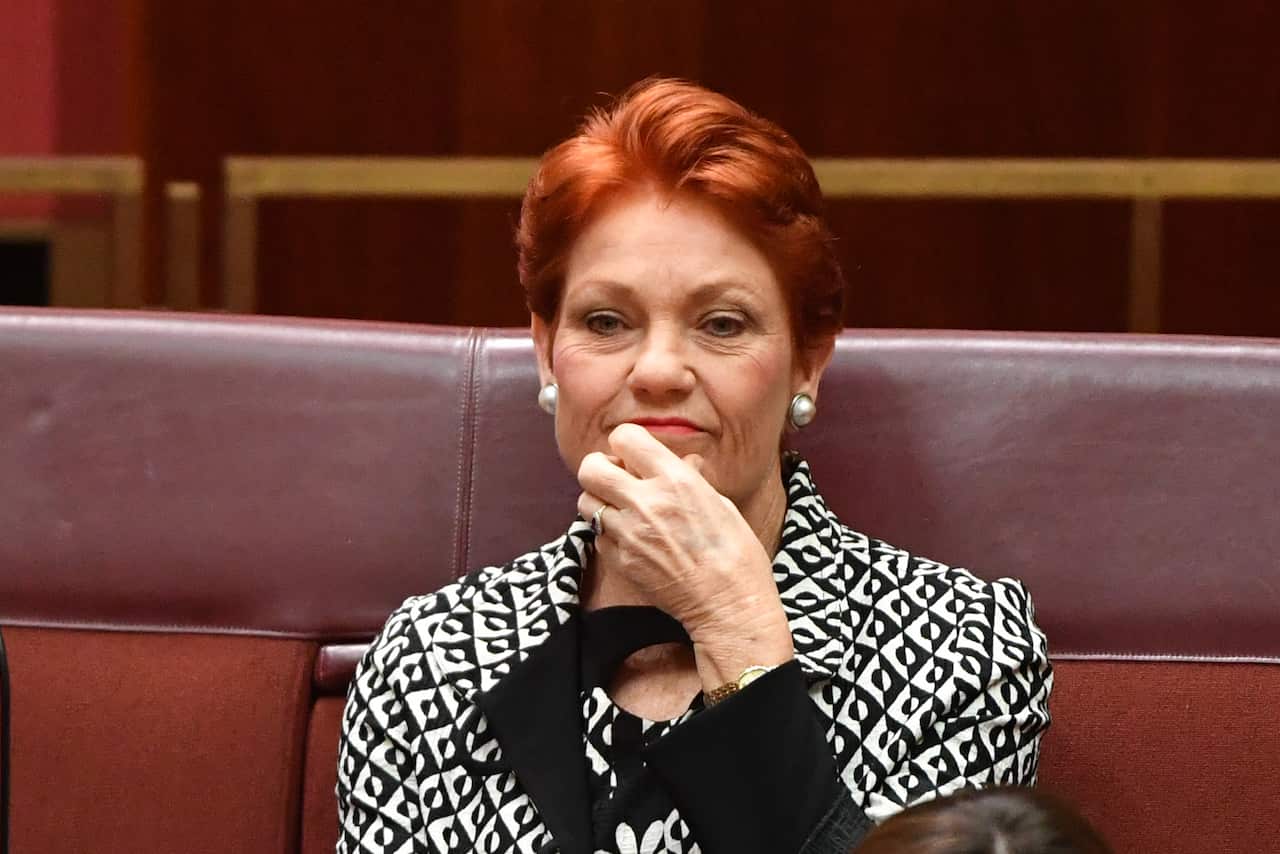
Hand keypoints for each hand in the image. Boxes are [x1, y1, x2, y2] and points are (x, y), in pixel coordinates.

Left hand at [577, 423, 793, 683]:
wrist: (729, 603)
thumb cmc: (736, 553)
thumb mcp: (721, 503)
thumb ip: (691, 479)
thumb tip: (683, 462)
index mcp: (675, 480)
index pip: (624, 437)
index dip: (626, 444)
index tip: (633, 455)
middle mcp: (646, 501)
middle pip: (591, 468)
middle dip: (601, 468)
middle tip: (617, 479)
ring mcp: (628, 533)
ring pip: (585, 501)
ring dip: (599, 501)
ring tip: (621, 510)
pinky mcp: (620, 560)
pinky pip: (596, 535)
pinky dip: (607, 532)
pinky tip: (630, 538)